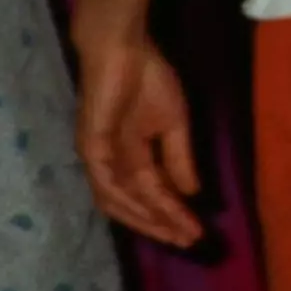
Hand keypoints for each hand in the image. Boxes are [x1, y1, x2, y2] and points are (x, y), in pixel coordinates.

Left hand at [74, 24, 204, 247]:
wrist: (123, 48)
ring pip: (119, 202)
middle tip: (189, 242)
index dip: (173, 214)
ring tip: (178, 232)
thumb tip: (192, 192)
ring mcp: (98, 157)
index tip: (198, 230)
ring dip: (149, 220)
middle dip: (161, 225)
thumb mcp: (174, 123)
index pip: (149, 194)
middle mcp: (109, 163)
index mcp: (127, 156)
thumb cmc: (147, 77)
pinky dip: (132, 201)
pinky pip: (108, 183)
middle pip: (132, 206)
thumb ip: (179, 159)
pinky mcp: (91, 147)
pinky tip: (158, 209)